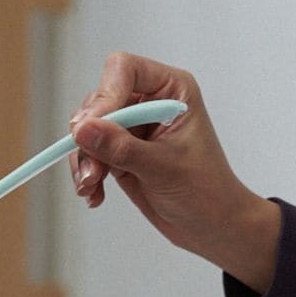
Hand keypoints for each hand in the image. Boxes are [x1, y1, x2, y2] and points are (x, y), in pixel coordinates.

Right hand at [69, 49, 281, 288]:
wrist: (212, 226)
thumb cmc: (206, 192)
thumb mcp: (163, 168)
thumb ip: (122, 147)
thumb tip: (82, 129)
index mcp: (171, 90)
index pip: (124, 70)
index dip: (105, 96)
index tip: (90, 128)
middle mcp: (150, 101)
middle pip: (100, 101)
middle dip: (90, 137)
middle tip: (93, 171)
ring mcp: (133, 127)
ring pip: (89, 129)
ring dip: (85, 159)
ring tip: (91, 187)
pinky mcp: (121, 151)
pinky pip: (90, 153)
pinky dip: (87, 173)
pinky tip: (94, 195)